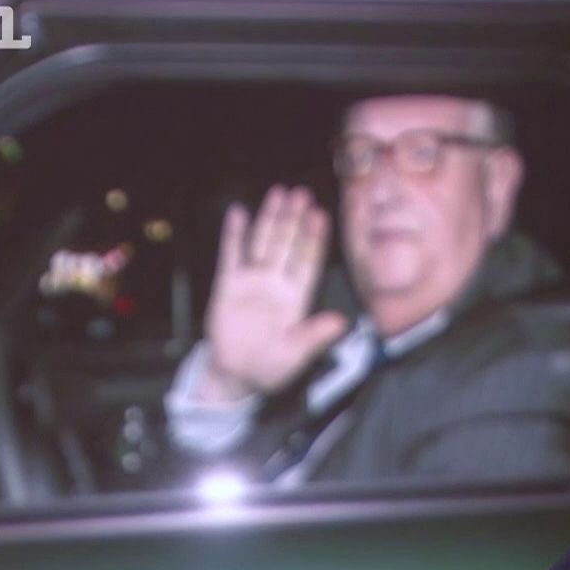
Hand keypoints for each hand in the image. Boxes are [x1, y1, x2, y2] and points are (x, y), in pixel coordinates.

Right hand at [193, 184, 347, 401]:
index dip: (315, 239)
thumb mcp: (297, 354)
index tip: (321, 215)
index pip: (308, 262)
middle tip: (302, 193)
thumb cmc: (271, 367)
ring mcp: (252, 282)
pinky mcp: (228, 286)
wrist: (236, 376)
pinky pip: (231, 256)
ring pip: (263, 243)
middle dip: (295, 219)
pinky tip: (239, 213)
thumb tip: (341, 322)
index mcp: (297, 298)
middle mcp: (277, 284)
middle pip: (288, 245)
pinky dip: (234, 235)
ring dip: (270, 218)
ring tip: (278, 193)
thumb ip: (316, 336)